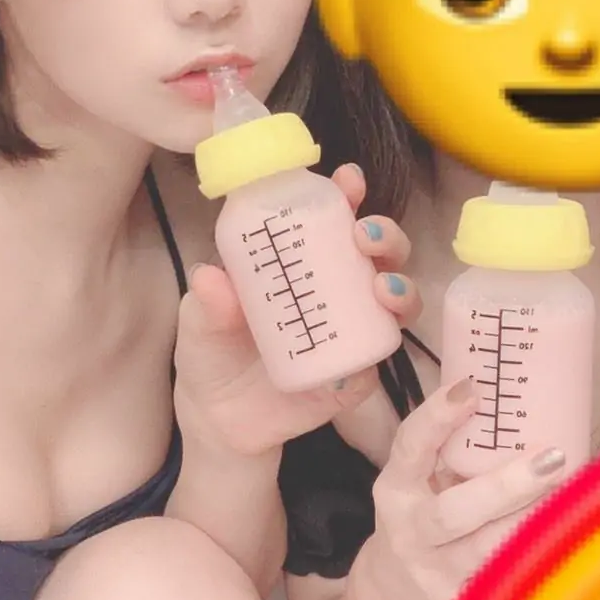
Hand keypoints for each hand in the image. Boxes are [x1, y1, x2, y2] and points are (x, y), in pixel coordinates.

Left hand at [173, 164, 419, 457]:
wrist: (219, 420)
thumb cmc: (211, 352)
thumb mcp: (199, 323)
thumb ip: (205, 303)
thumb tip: (208, 276)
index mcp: (299, 262)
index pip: (329, 218)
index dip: (345, 195)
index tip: (348, 180)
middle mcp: (335, 289)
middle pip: (377, 251)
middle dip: (384, 235)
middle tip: (364, 236)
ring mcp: (351, 331)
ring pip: (395, 299)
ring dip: (400, 285)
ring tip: (382, 287)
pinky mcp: (356, 374)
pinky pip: (379, 357)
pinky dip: (382, 347)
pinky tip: (370, 347)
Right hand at [355, 375, 566, 599]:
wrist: (390, 598)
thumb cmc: (421, 520)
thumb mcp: (418, 484)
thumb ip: (453, 453)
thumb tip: (525, 400)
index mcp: (396, 490)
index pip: (410, 447)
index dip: (437, 417)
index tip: (473, 389)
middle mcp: (412, 533)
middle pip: (456, 512)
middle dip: (507, 487)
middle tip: (553, 458)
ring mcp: (437, 576)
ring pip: (489, 552)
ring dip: (535, 524)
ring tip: (576, 497)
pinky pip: (508, 583)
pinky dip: (542, 560)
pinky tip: (575, 539)